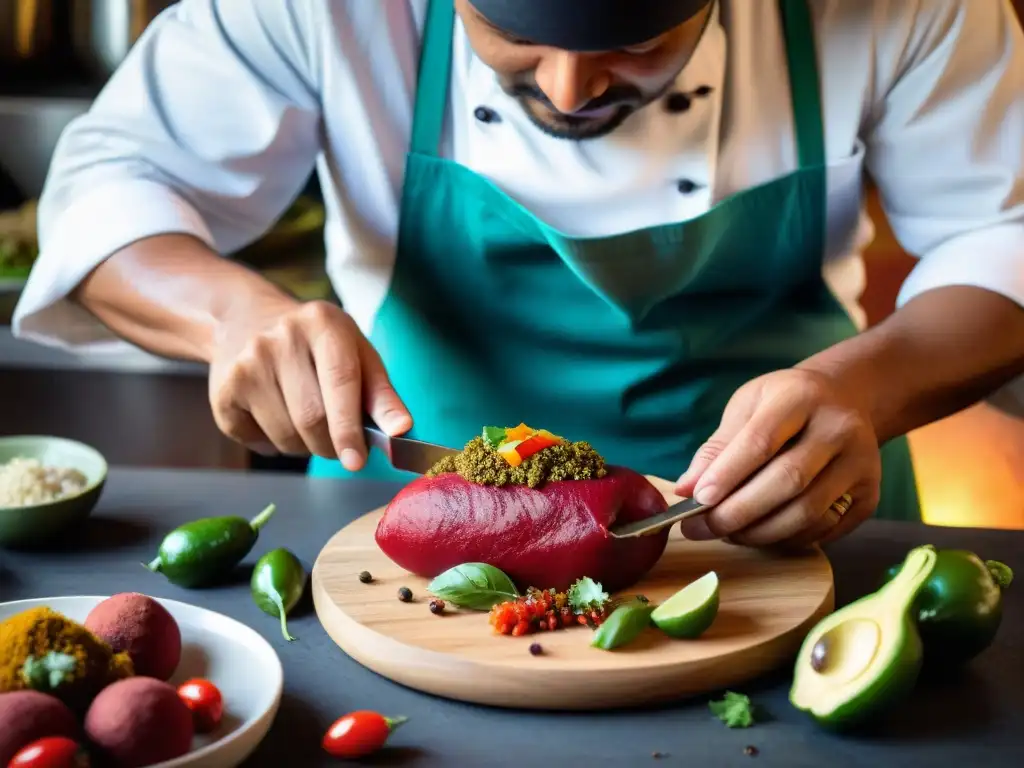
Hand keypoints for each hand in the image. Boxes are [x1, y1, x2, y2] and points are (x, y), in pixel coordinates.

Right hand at [208, 298, 411, 468]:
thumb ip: (381, 393)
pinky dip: (272, 444)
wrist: (246, 319)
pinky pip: (256, 440)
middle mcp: (280, 339)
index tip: (357, 461)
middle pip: (312, 418)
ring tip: (306, 423)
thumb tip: (401, 430)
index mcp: (323, 324)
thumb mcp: (356, 354)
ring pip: (285, 435)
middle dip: (331, 445)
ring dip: (304, 446)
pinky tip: (274, 416)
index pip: (340, 383)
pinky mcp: (223, 391)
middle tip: (339, 446)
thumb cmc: (317, 345)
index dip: (349, 428)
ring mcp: (246, 364)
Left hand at [674, 369, 881, 547]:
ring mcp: (861, 464)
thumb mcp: (748, 406)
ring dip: (759, 532)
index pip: (761, 441)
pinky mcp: (870, 495)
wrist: (847, 399)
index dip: (727, 475)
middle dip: (737, 512)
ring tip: (727, 533)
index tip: (696, 500)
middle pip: (786, 481)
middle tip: (700, 528)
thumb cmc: (785, 403)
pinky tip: (761, 533)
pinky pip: (824, 529)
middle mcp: (839, 428)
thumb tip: (686, 489)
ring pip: (806, 512)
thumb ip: (718, 446)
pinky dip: (786, 538)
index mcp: (801, 397)